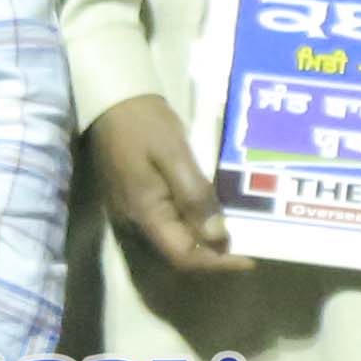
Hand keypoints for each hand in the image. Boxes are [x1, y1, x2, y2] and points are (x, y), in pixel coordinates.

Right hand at [83, 93, 247, 280]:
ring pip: (172, 242)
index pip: (182, 256)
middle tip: (248, 245)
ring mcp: (132, 213)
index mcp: (144, 213)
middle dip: (213, 255)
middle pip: (177, 254)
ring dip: (203, 242)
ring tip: (236, 233)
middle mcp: (134, 222)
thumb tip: (218, 236)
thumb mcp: (174, 153)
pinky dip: (191, 226)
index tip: (250, 257)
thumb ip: (195, 195)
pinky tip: (210, 215)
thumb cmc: (143, 122)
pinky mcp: (135, 200)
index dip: (217, 262)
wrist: (110, 97)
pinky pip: (166, 225)